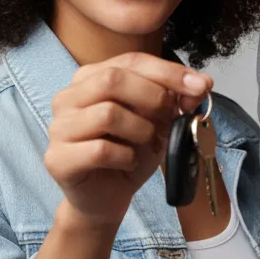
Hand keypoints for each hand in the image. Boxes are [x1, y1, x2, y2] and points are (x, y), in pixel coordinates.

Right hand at [45, 53, 212, 229]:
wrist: (108, 196)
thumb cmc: (130, 150)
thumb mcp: (160, 120)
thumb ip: (177, 98)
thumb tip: (201, 84)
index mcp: (91, 78)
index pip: (132, 61)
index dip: (169, 72)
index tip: (202, 85)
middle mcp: (68, 97)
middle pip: (113, 79)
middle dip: (153, 98)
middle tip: (170, 118)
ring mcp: (59, 128)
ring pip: (107, 114)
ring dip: (141, 130)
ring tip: (147, 144)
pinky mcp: (57, 159)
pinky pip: (100, 150)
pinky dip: (126, 157)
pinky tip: (128, 162)